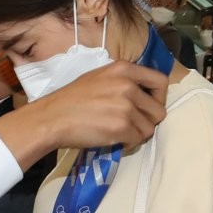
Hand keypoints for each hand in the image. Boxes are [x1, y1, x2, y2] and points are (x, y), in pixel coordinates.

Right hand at [40, 61, 168, 149]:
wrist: (52, 118)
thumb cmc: (72, 99)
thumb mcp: (99, 77)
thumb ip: (123, 81)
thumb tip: (143, 93)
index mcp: (124, 69)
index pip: (160, 81)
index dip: (159, 97)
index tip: (149, 105)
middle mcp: (128, 86)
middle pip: (158, 110)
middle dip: (147, 120)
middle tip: (131, 123)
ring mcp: (126, 107)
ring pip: (150, 127)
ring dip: (137, 133)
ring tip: (118, 131)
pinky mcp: (122, 127)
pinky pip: (138, 139)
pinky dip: (128, 142)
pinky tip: (113, 138)